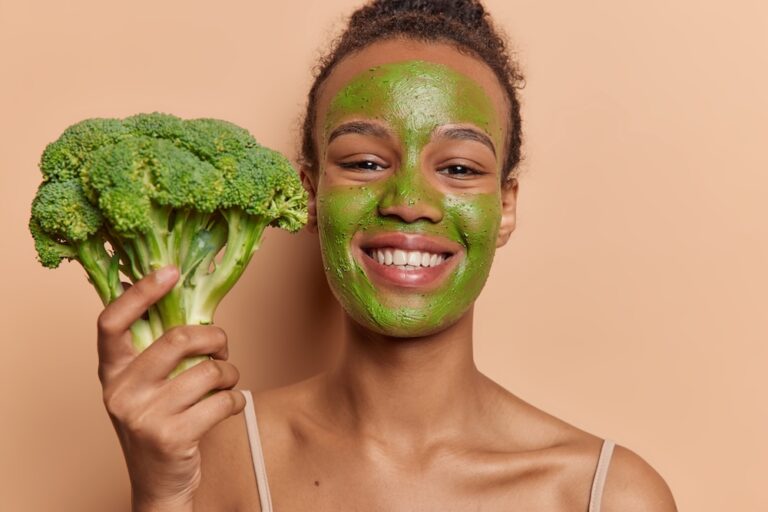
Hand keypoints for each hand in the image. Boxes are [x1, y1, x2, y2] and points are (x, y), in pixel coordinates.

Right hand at [96, 265, 245, 510]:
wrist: (159, 483)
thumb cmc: (159, 422)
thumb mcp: (146, 385)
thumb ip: (156, 346)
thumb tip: (176, 289)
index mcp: (111, 371)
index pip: (111, 321)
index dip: (141, 292)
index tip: (170, 271)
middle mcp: (120, 391)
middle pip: (177, 339)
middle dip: (215, 338)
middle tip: (222, 347)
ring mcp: (143, 416)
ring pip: (208, 371)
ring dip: (229, 374)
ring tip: (226, 382)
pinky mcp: (170, 437)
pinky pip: (222, 401)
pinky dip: (236, 400)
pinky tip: (229, 405)